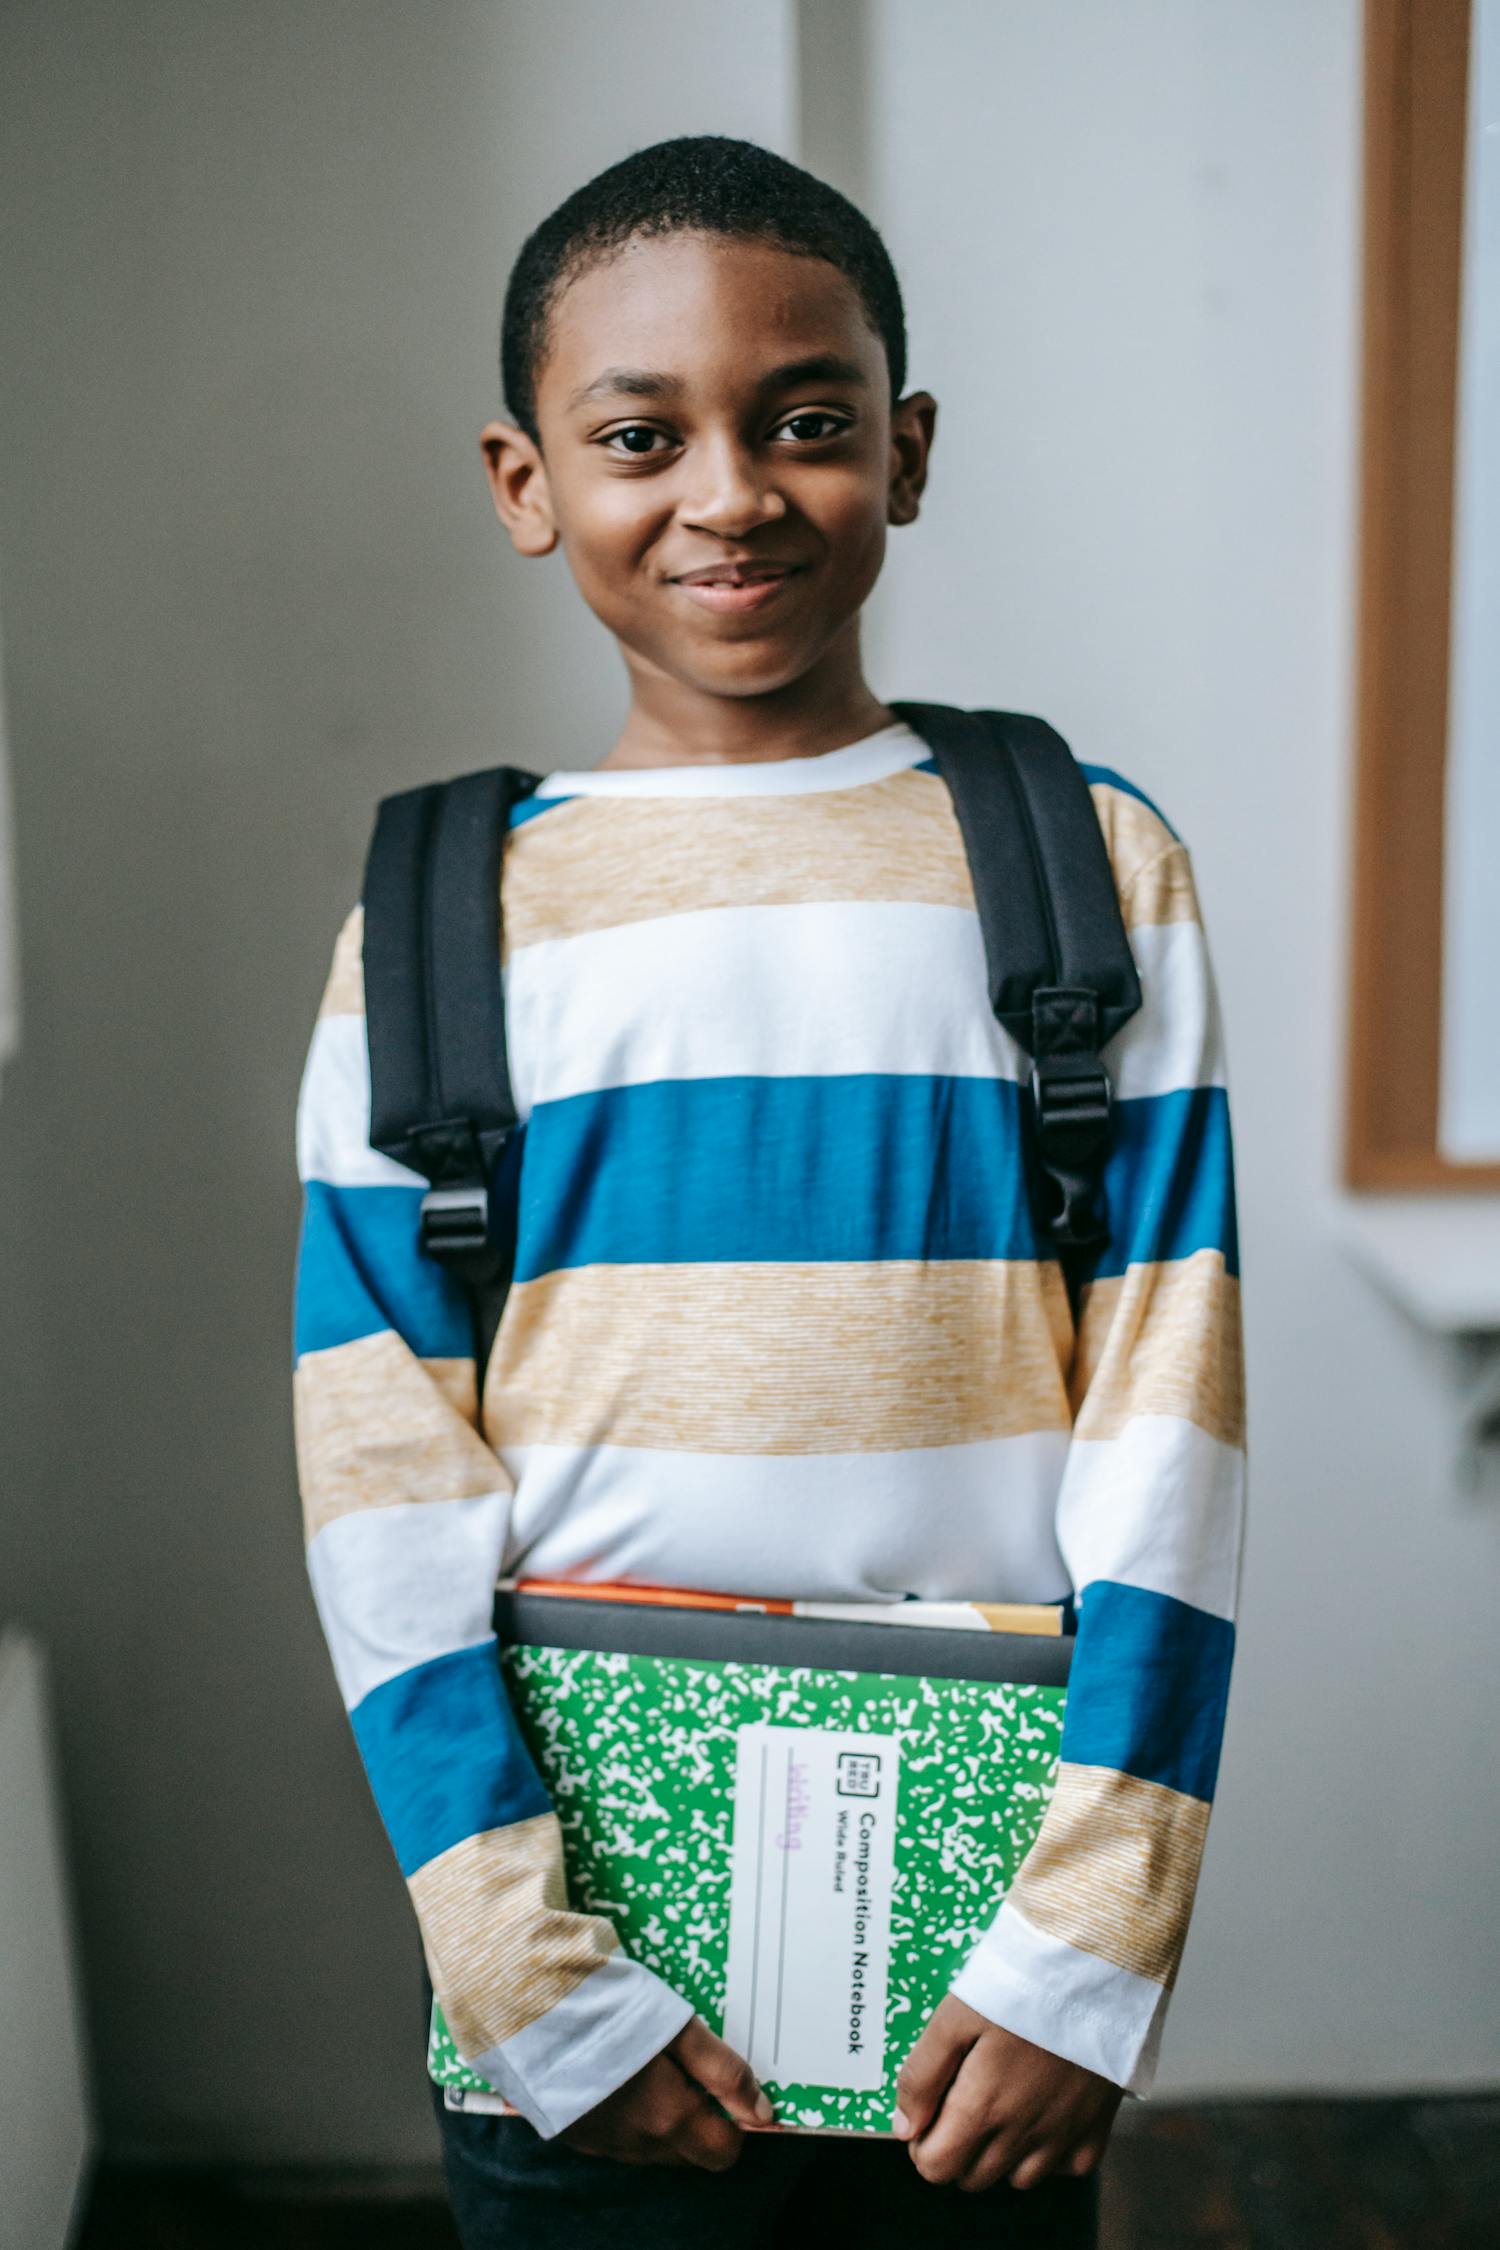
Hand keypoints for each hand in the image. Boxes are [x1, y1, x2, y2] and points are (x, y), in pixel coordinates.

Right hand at [559, 2016, 774, 2169]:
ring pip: (652, 2146)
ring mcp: (600, 2143)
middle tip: (686, 2063)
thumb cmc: (605, 2003)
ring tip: (646, 2061)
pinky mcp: (572, 2134)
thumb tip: (763, 2112)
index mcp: (666, 2117)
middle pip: (689, 2151)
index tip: (727, 2086)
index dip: (735, 2121)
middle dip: (700, 2117)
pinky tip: (615, 2072)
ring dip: (662, 2116)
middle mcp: (635, 2143)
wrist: (521, 2003)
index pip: (723, 2152)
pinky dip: (628, 2114)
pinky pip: (618, 2139)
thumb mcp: (674, 2023)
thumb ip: (722, 2070)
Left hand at [894, 1996, 1121, 2192]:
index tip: (930, 2112)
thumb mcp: (954, 2015)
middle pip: (973, 2178)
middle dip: (957, 2149)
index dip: (922, 2144)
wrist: (1092, 1967)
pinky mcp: (1097, 2126)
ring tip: (1002, 2105)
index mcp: (982, 2108)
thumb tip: (904, 2128)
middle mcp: (1023, 2133)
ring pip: (1018, 2180)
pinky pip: (1067, 2169)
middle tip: (962, 2101)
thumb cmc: (1019, 1983)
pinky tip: (1042, 2114)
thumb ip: (923, 2075)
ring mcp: (1063, 2135)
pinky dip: (1051, 2153)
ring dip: (1001, 2155)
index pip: (937, 2168)